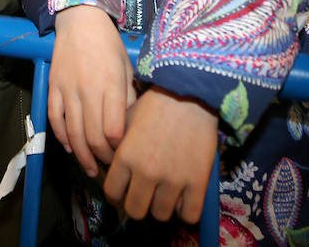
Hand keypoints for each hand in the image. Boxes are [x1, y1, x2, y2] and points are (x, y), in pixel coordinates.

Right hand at [47, 4, 136, 177]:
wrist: (79, 20)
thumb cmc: (109, 43)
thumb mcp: (128, 67)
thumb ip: (130, 97)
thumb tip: (133, 126)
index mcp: (111, 84)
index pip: (113, 129)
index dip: (119, 148)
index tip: (125, 154)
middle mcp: (88, 90)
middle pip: (92, 136)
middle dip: (102, 157)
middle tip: (110, 167)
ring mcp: (67, 89)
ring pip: (72, 133)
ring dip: (82, 156)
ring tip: (91, 169)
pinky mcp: (53, 87)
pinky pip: (54, 119)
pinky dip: (61, 137)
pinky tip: (70, 148)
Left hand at [103, 88, 218, 223]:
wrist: (190, 93)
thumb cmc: (155, 104)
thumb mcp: (126, 122)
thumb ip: (116, 147)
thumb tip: (111, 167)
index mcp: (125, 157)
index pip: (112, 194)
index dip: (118, 196)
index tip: (125, 192)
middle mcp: (146, 172)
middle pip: (135, 211)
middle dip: (139, 205)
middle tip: (146, 195)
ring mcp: (172, 179)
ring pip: (161, 215)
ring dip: (162, 207)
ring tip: (166, 195)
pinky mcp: (197, 181)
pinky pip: (189, 215)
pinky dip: (186, 211)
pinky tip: (184, 198)